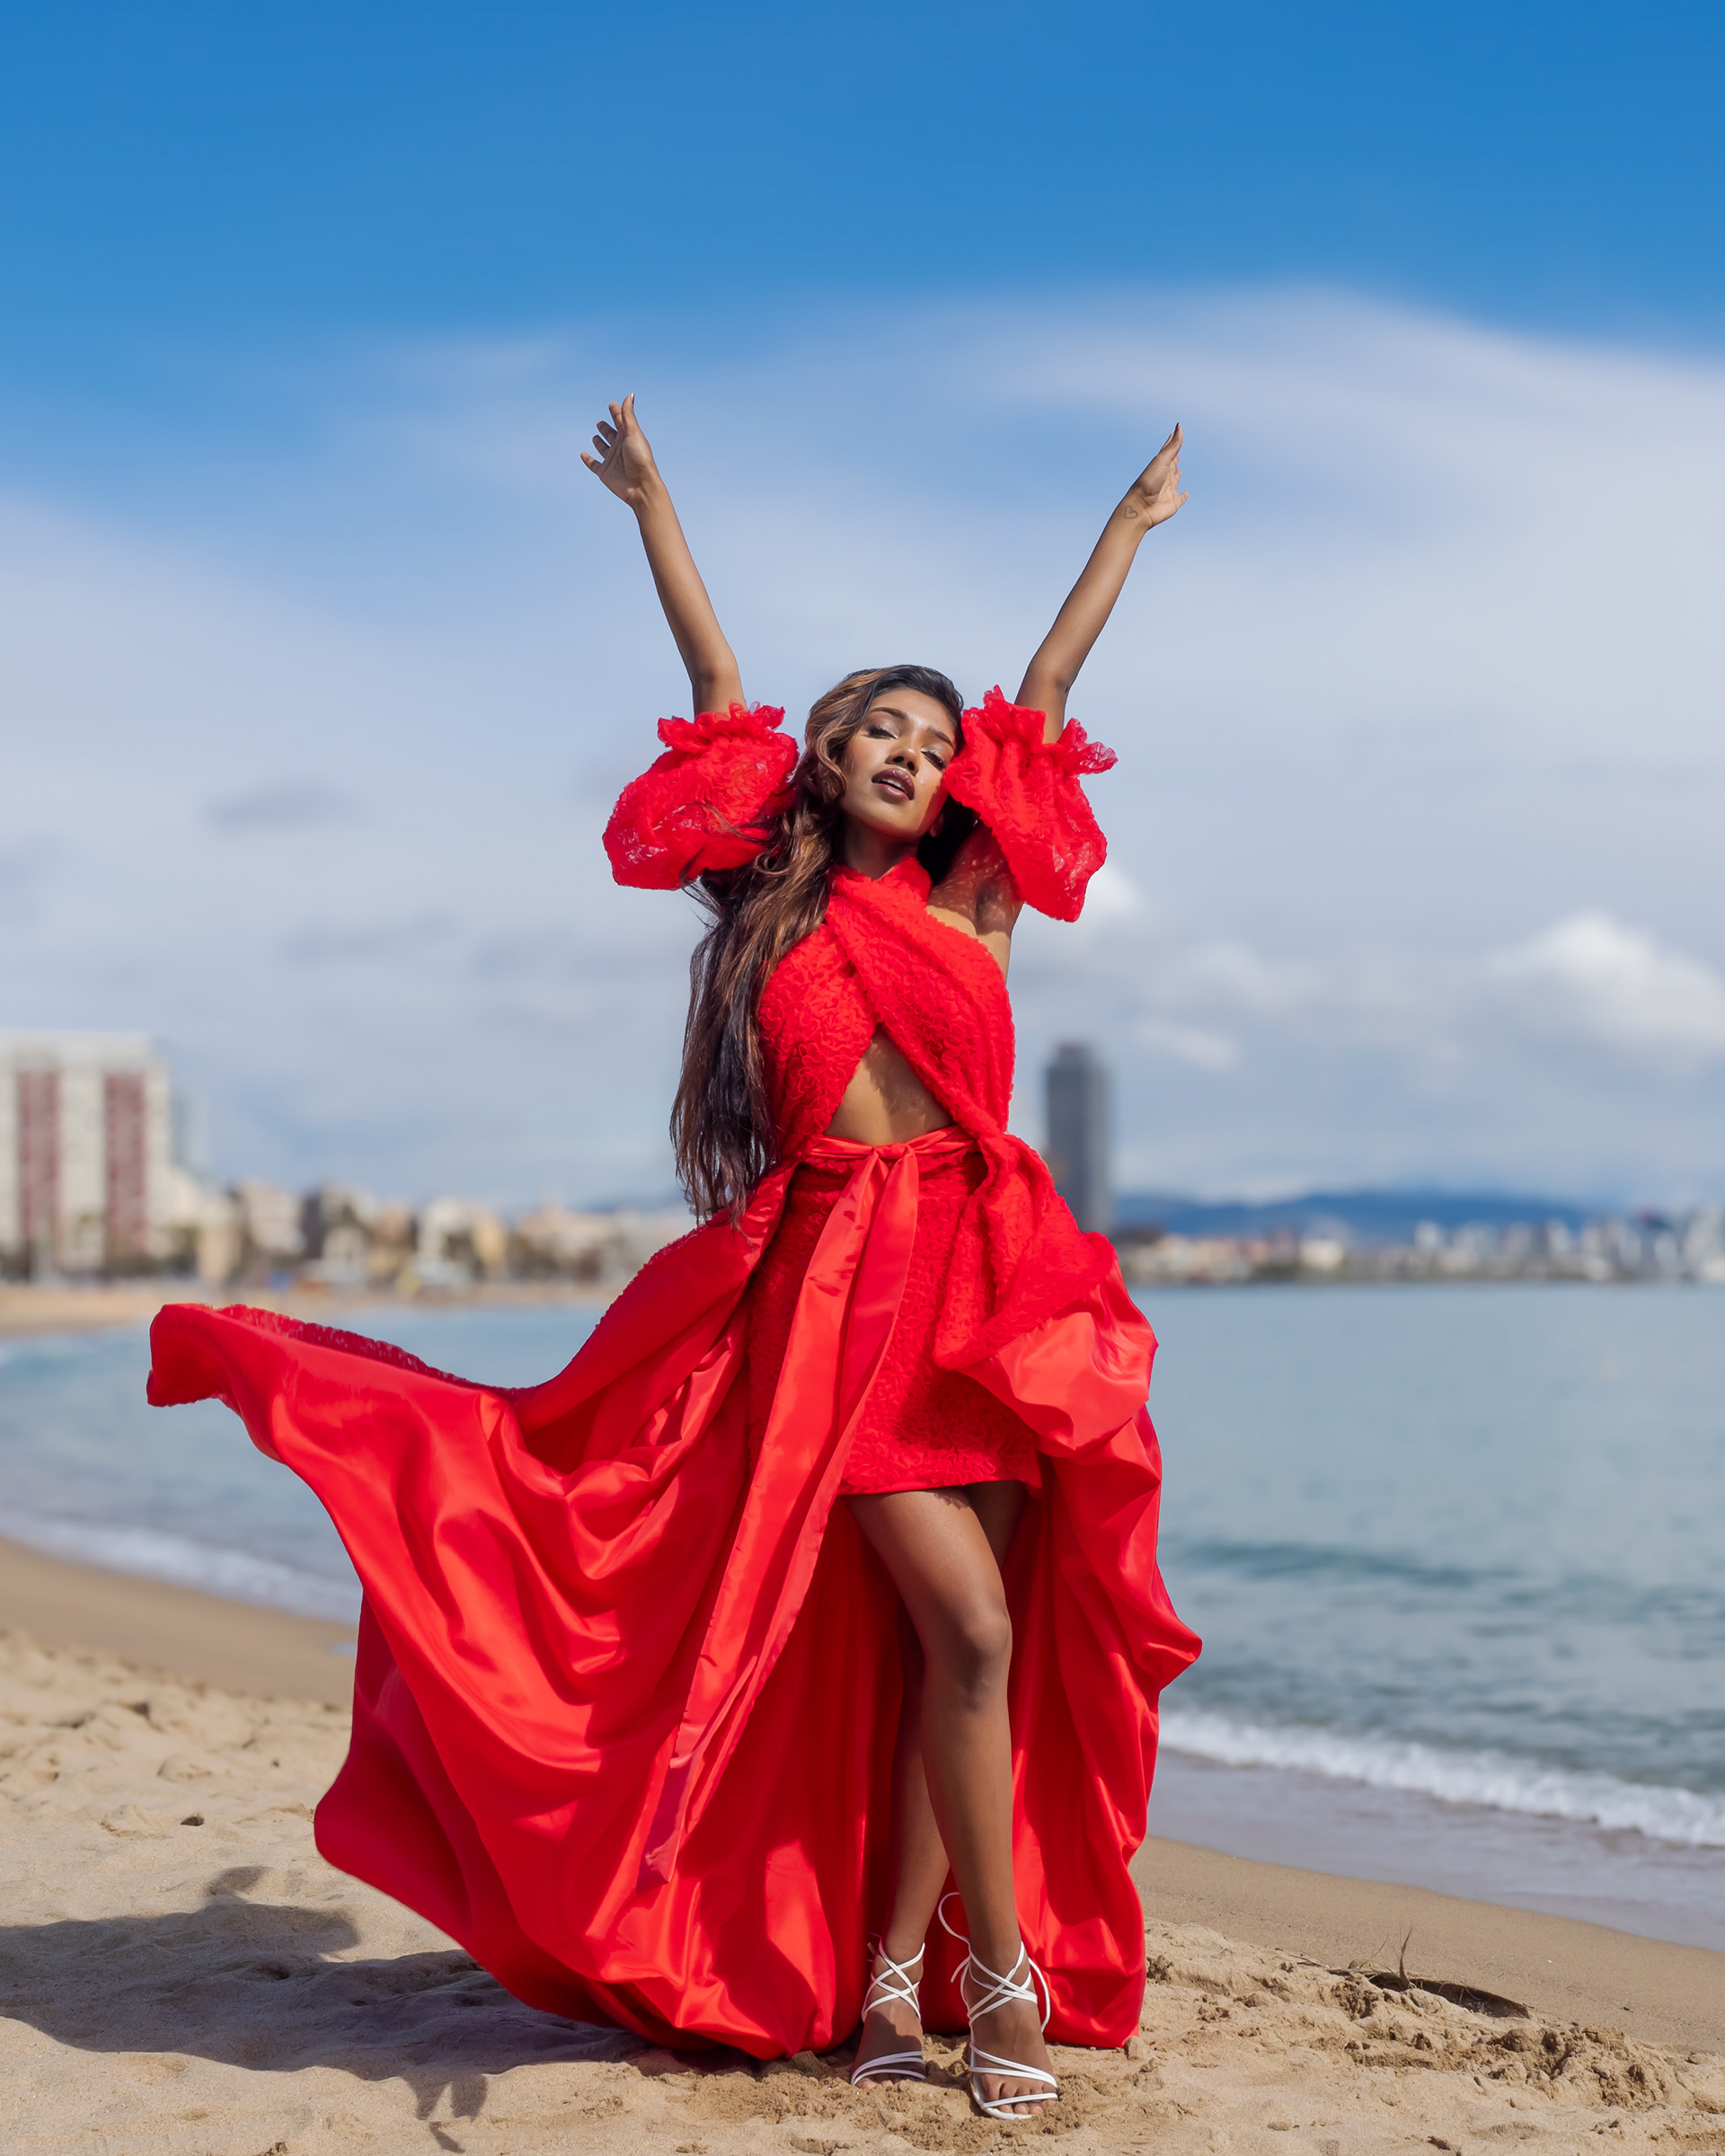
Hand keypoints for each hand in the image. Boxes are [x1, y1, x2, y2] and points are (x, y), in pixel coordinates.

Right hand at [581, 393, 661, 509]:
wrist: (640, 486)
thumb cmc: (640, 458)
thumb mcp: (633, 432)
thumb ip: (628, 415)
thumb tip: (630, 394)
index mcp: (628, 436)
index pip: (621, 420)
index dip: (617, 412)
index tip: (613, 405)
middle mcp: (620, 446)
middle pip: (611, 434)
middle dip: (606, 428)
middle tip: (601, 423)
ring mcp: (612, 460)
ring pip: (603, 448)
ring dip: (599, 442)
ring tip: (596, 436)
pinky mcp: (604, 472)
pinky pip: (594, 464)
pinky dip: (588, 460)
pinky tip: (583, 454)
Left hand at [1121, 423, 1186, 529]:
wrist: (1141, 507)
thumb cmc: (1149, 482)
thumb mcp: (1162, 461)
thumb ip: (1173, 446)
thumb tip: (1179, 427)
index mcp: (1161, 465)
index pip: (1168, 450)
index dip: (1172, 441)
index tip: (1175, 432)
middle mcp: (1164, 476)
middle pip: (1171, 465)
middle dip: (1175, 458)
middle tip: (1177, 451)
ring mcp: (1168, 490)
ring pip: (1175, 481)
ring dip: (1177, 476)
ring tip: (1179, 472)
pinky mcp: (1173, 503)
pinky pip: (1180, 499)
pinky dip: (1184, 496)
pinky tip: (1185, 494)